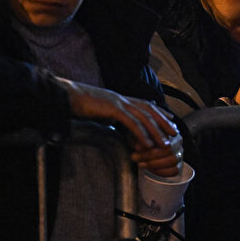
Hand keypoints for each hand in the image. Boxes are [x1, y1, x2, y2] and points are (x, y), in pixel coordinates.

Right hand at [60, 79, 183, 176]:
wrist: (65, 96)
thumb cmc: (79, 104)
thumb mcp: (99, 110)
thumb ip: (109, 115)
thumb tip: (113, 122)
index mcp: (120, 99)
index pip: (145, 105)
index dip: (159, 112)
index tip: (170, 119)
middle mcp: (123, 100)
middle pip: (149, 110)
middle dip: (163, 122)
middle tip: (175, 133)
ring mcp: (118, 103)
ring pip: (143, 118)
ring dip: (156, 131)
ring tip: (164, 143)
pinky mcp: (112, 109)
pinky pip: (131, 123)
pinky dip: (140, 134)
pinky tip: (147, 144)